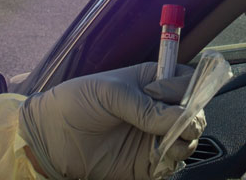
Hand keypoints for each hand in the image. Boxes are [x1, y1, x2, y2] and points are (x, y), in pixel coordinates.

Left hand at [19, 62, 204, 179]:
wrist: (50, 135)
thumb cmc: (76, 102)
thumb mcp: (111, 94)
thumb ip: (146, 107)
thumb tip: (180, 118)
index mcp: (152, 82)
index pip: (187, 82)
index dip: (192, 89)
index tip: (182, 98)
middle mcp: (158, 109)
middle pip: (195, 113)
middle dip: (193, 118)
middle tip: (179, 124)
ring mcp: (154, 136)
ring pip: (189, 140)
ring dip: (185, 141)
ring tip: (165, 141)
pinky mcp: (147, 162)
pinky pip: (173, 163)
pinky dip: (173, 161)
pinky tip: (158, 155)